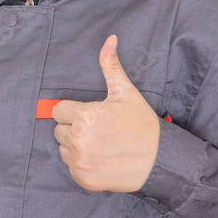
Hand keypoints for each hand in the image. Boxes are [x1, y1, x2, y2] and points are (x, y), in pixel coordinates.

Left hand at [51, 35, 160, 192]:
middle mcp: (78, 139)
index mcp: (84, 115)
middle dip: (74, 128)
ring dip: (75, 146)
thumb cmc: (142, 125)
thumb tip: (110, 39)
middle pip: (58, 130)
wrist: (159, 160)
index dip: (73, 111)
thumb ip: (110, 66)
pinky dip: (82, 163)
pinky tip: (101, 158)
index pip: (58, 111)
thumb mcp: (126, 92)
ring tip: (100, 144)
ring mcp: (80, 161)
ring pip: (63, 148)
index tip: (90, 115)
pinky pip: (70, 167)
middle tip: (98, 130)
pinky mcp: (84, 178)